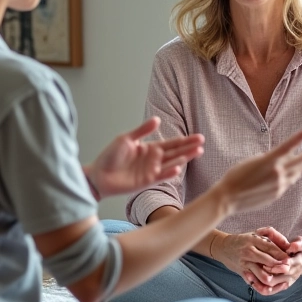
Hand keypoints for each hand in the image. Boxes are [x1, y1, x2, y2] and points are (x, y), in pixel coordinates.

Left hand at [86, 118, 203, 198]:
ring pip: (172, 163)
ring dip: (184, 158)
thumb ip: (142, 130)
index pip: (171, 143)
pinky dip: (169, 172)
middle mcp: (154, 159)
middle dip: (189, 148)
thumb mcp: (126, 139)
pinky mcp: (147, 181)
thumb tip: (158, 120)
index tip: (198, 136)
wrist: (98, 174)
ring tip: (197, 153)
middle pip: (175, 152)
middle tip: (202, 143)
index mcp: (150, 148)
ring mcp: (152, 170)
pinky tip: (178, 167)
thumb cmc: (110, 155)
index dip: (185, 140)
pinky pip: (161, 176)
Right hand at [213, 128, 301, 213]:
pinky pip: (288, 183)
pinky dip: (293, 176)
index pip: (288, 146)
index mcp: (269, 160)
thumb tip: (279, 160)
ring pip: (296, 173)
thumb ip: (268, 159)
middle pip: (298, 161)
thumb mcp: (253, 161)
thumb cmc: (236, 175)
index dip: (300, 137)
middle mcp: (277, 172)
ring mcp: (278, 185)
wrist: (229, 197)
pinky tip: (295, 174)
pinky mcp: (277, 194)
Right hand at [214, 227, 291, 290]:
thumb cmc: (244, 240)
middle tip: (288, 269)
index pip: (270, 247)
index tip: (290, 259)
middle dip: (278, 266)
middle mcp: (249, 251)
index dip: (281, 254)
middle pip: (267, 260)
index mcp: (253, 240)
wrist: (223, 248)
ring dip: (270, 277)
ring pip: (260, 273)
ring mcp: (245, 263)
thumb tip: (288, 245)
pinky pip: (253, 280)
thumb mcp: (257, 234)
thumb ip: (273, 237)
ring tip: (279, 279)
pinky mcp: (242, 272)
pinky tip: (270, 286)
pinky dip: (262, 284)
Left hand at [244, 232, 301, 294]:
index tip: (264, 262)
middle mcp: (293, 274)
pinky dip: (260, 287)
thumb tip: (291, 246)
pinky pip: (270, 291)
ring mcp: (288, 281)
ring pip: (272, 287)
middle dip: (264, 274)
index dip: (275, 266)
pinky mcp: (283, 285)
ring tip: (248, 274)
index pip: (286, 267)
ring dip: (259, 282)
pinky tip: (251, 281)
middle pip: (277, 279)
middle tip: (252, 267)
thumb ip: (300, 244)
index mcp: (298, 263)